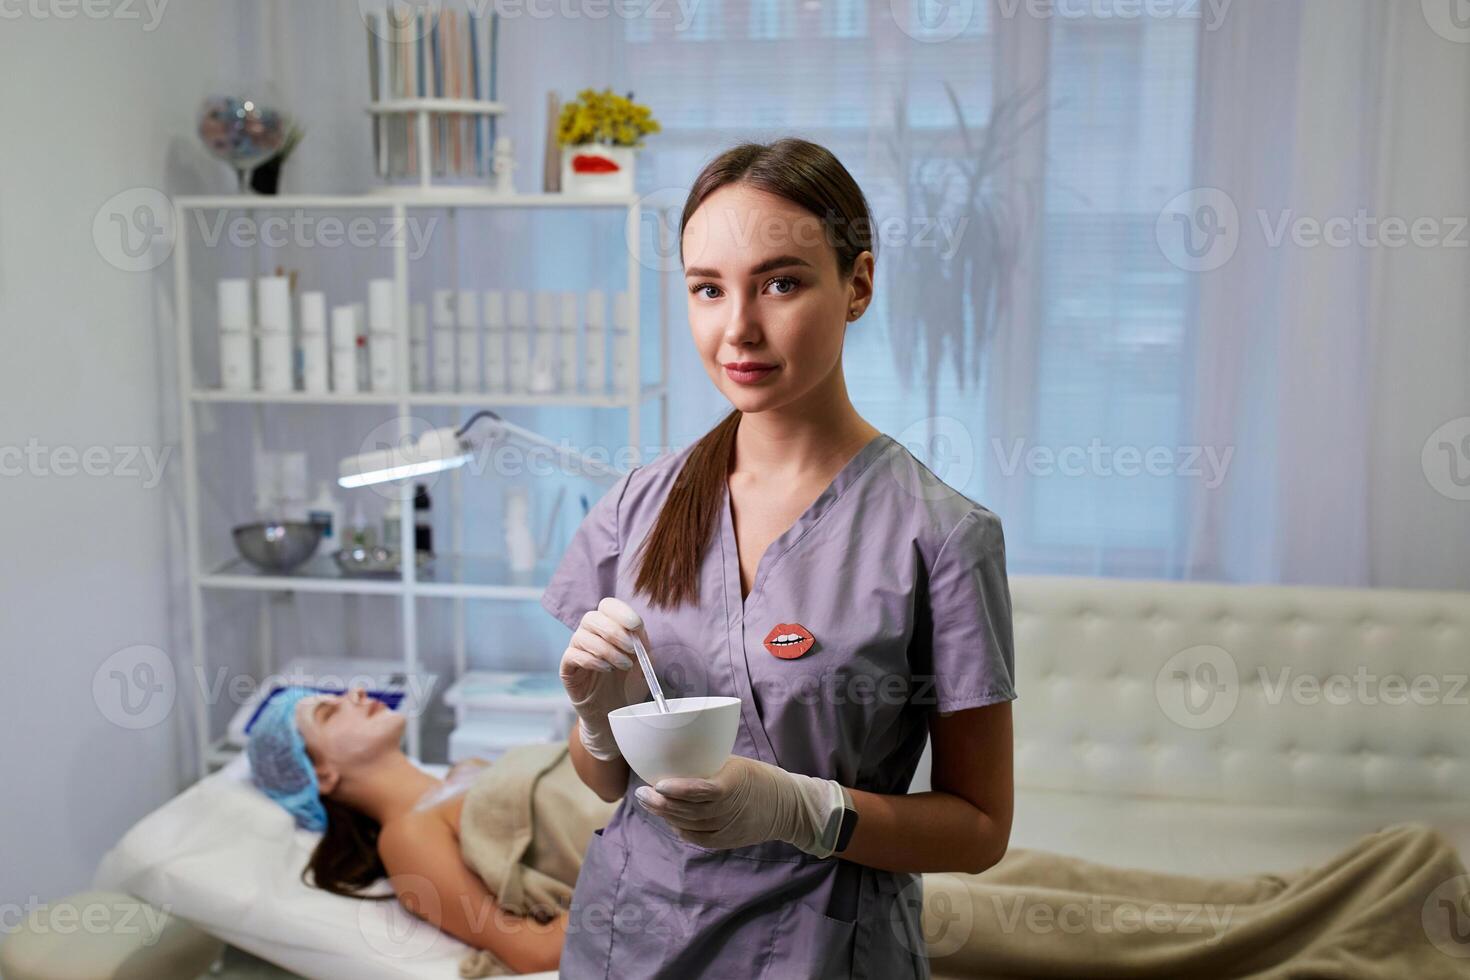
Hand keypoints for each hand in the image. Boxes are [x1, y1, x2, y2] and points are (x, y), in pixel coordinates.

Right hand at [558, 597, 649, 761]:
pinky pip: (572, 655)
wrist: (616, 713)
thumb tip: (636, 629)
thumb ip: (641, 643)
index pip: (607, 606)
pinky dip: (592, 660)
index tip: (636, 625)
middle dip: (614, 632)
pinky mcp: (567, 668)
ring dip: (607, 649)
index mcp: (609, 627)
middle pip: (592, 617)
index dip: (620, 611)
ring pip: (582, 636)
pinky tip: (606, 670)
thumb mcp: (643, 661)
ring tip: (623, 665)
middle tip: (630, 650)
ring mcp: (575, 650)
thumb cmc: (629, 683)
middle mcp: (589, 635)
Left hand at [635, 755, 843, 856]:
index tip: (659, 783)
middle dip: (661, 803)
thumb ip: (708, 766)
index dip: (679, 790)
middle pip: (689, 810)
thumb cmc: (757, 778)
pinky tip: (668, 818)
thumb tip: (673, 758)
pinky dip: (679, 828)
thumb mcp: (736, 764)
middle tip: (641, 792)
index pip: (703, 791)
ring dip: (665, 815)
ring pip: (689, 825)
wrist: (786, 807)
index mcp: (734, 784)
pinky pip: (696, 838)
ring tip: (647, 803)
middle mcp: (730, 810)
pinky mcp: (725, 842)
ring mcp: (728, 829)